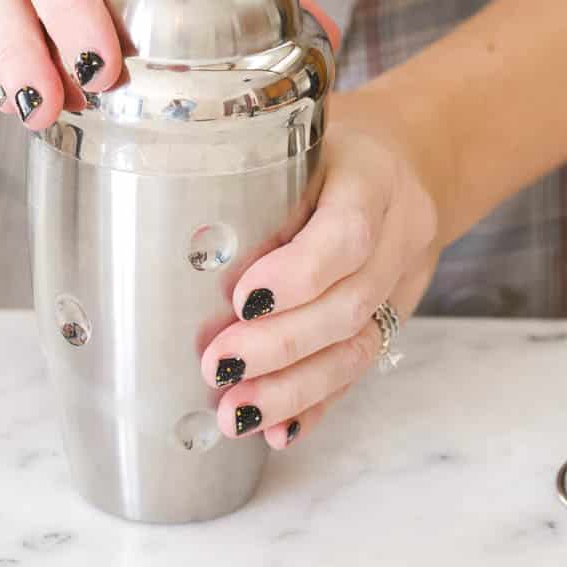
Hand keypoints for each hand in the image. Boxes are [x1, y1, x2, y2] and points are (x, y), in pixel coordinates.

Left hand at [199, 91, 446, 448]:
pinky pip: (361, 368)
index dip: (298, 275)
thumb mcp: (294, 134)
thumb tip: (154, 236)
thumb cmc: (328, 142)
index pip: (347, 233)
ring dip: (294, 389)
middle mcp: (400, 228)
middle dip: (281, 346)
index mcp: (373, 173)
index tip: (240, 300)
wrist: (413, 154)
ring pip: (359, 346)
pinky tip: (279, 431)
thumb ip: (245, 173)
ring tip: (236, 412)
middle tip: (217, 368)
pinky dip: (317, 404)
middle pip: (350, 302)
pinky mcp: (395, 315)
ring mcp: (404, 278)